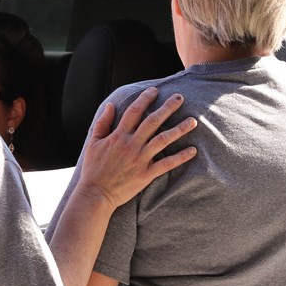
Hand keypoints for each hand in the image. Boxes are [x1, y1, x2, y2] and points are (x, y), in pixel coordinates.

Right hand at [75, 87, 196, 209]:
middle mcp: (131, 145)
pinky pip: (166, 164)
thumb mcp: (92, 143)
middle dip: (167, 107)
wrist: (95, 194)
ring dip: (179, 129)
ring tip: (193, 121)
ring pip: (163, 140)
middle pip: (153, 121)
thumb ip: (102, 123)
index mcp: (118, 136)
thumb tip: (110, 105)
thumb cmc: (93, 169)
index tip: (155, 91)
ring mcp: (140, 159)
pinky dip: (180, 157)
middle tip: (180, 97)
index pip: (134, 111)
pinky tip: (193, 151)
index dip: (145, 99)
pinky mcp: (146, 174)